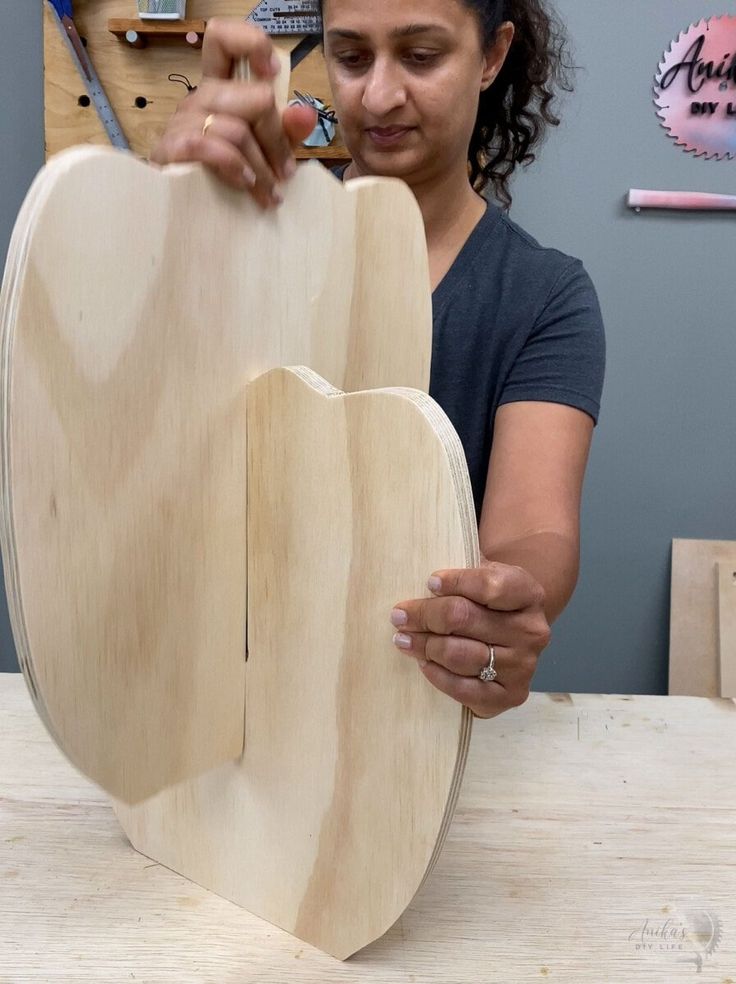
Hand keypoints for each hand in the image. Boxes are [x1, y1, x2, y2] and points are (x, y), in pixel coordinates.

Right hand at [149, 19, 316, 207]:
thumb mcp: (261, 152)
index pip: (222, 38)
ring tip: (270, 194)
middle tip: (285, 174)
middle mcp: (200, 97)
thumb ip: (284, 133)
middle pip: (253, 97)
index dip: (250, 43)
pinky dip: (234, 167)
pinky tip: (244, 184)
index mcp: (220, 89)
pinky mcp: (172, 147)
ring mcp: (183, 121)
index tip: (271, 73)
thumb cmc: (220, 176)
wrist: (177, 208)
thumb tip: (306, 114)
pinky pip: (211, 146)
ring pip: (237, 129)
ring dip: (261, 167)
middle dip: (277, 140)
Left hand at [390, 561, 550, 718]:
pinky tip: (424, 663)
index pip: (489, 585)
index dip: (455, 582)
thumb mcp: (485, 573)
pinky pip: (463, 688)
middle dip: (425, 615)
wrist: (512, 637)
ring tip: (404, 639)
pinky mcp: (510, 696)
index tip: (429, 583)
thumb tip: (430, 563)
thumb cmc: (488, 601)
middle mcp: (532, 631)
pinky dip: (438, 675)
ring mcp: (523, 666)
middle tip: (399, 615)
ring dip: (425, 645)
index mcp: (529, 594)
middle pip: (464, 618)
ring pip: (459, 654)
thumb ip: (464, 561)